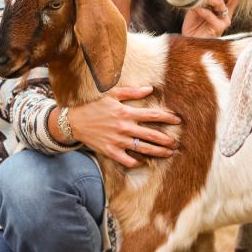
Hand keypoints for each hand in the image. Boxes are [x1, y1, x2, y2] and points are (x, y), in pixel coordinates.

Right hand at [65, 85, 179, 167]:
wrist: (74, 121)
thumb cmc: (93, 105)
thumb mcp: (112, 94)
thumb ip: (132, 92)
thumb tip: (150, 89)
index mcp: (126, 112)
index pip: (152, 115)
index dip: (167, 117)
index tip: (178, 120)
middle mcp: (124, 127)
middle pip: (152, 135)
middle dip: (166, 140)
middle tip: (176, 143)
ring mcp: (118, 141)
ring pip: (143, 149)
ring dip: (158, 152)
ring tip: (168, 153)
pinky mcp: (111, 151)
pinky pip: (128, 160)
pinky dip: (137, 162)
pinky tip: (144, 162)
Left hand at [182, 0, 240, 37]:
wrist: (190, 42)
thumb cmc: (193, 26)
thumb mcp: (196, 9)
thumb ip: (201, 0)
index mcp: (222, 8)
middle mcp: (226, 13)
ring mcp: (224, 20)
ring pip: (220, 2)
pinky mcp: (220, 27)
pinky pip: (211, 14)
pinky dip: (202, 10)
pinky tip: (196, 9)